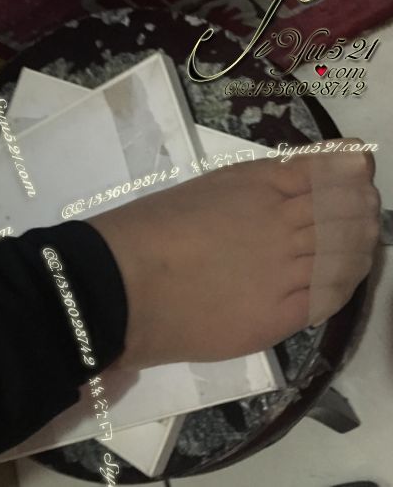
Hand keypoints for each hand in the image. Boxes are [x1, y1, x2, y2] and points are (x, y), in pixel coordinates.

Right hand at [89, 142, 379, 367]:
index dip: (351, 174)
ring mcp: (283, 269)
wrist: (120, 286)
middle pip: (343, 213)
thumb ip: (246, 189)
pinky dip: (344, 284)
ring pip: (343, 255)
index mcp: (257, 183)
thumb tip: (284, 183)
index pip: (326, 172)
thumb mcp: (199, 192)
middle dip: (362, 210)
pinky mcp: (277, 314)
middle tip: (367, 213)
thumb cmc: (146, 233)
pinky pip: (328, 297)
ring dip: (359, 247)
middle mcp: (281, 221)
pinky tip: (344, 279)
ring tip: (364, 244)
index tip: (360, 174)